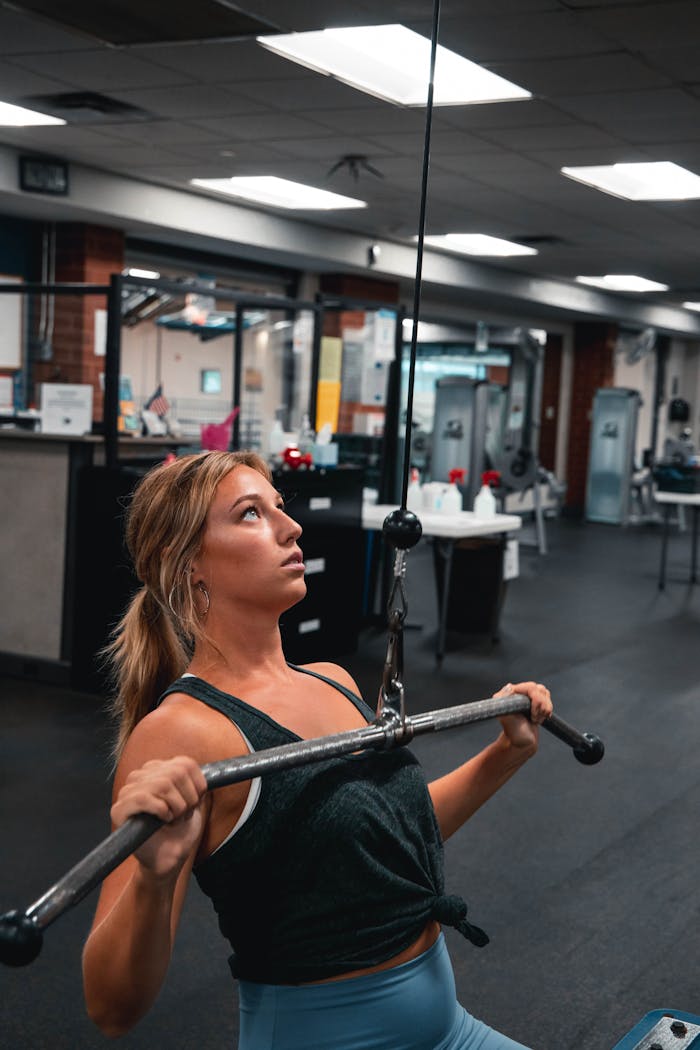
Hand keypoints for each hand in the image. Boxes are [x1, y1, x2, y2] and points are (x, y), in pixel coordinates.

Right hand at [111, 756, 207, 879]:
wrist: (167, 858)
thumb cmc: (179, 830)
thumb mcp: (193, 800)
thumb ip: (192, 781)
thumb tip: (201, 772)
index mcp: (157, 769)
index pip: (185, 764)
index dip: (198, 786)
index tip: (196, 803)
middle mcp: (140, 776)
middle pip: (176, 773)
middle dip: (188, 799)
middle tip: (183, 815)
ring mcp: (127, 791)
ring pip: (162, 784)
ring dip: (176, 807)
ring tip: (174, 819)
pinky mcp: (119, 809)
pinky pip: (143, 798)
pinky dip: (161, 810)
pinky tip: (164, 820)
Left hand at [493, 681, 552, 754]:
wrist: (522, 742)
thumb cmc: (513, 731)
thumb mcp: (506, 718)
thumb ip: (504, 703)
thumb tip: (509, 686)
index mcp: (511, 693)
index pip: (531, 687)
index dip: (536, 701)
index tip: (532, 714)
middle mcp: (519, 692)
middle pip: (540, 690)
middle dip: (541, 706)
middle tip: (534, 718)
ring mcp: (528, 696)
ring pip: (545, 693)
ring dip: (544, 709)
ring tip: (535, 719)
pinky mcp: (536, 701)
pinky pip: (547, 699)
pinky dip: (547, 711)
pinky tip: (539, 718)